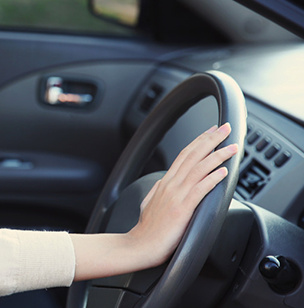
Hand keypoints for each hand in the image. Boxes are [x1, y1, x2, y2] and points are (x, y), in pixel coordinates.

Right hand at [127, 123, 236, 266]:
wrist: (140, 245)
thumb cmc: (147, 229)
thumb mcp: (150, 202)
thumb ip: (159, 190)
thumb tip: (164, 181)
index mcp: (165, 183)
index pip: (184, 155)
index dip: (199, 141)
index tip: (211, 131)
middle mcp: (171, 185)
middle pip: (193, 156)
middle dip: (211, 140)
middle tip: (225, 128)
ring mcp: (177, 196)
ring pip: (199, 169)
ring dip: (217, 156)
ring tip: (232, 147)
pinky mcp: (183, 209)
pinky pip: (200, 189)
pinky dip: (212, 178)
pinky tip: (223, 171)